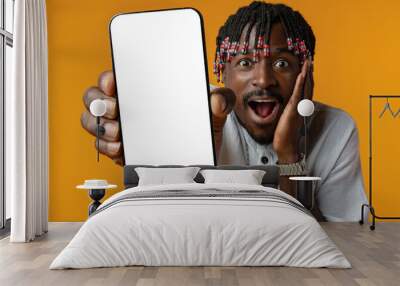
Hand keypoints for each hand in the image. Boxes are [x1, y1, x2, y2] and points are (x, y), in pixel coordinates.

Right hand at [81, 71, 235, 164]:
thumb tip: (218, 100)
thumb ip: (220, 100)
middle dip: (99, 103)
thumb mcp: (211, 112)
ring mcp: (120, 127)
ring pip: (92, 121)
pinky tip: (120, 148)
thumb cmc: (199, 126)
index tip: (114, 84)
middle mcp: (126, 106)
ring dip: (100, 127)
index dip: (107, 78)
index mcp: (142, 89)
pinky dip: (106, 146)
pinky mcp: (120, 149)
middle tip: (116, 110)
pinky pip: (101, 145)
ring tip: (118, 133)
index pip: (114, 77)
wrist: (198, 154)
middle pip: (94, 98)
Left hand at [273, 59, 313, 162]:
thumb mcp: (287, 118)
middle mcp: (302, 106)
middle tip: (310, 60)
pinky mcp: (293, 111)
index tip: (308, 67)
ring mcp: (299, 108)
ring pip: (306, 88)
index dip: (308, 77)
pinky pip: (298, 94)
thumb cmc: (285, 134)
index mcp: (300, 107)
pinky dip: (301, 84)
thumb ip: (289, 110)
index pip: (306, 89)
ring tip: (308, 62)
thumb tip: (288, 105)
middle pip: (309, 86)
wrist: (286, 145)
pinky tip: (301, 74)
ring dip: (307, 74)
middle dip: (310, 72)